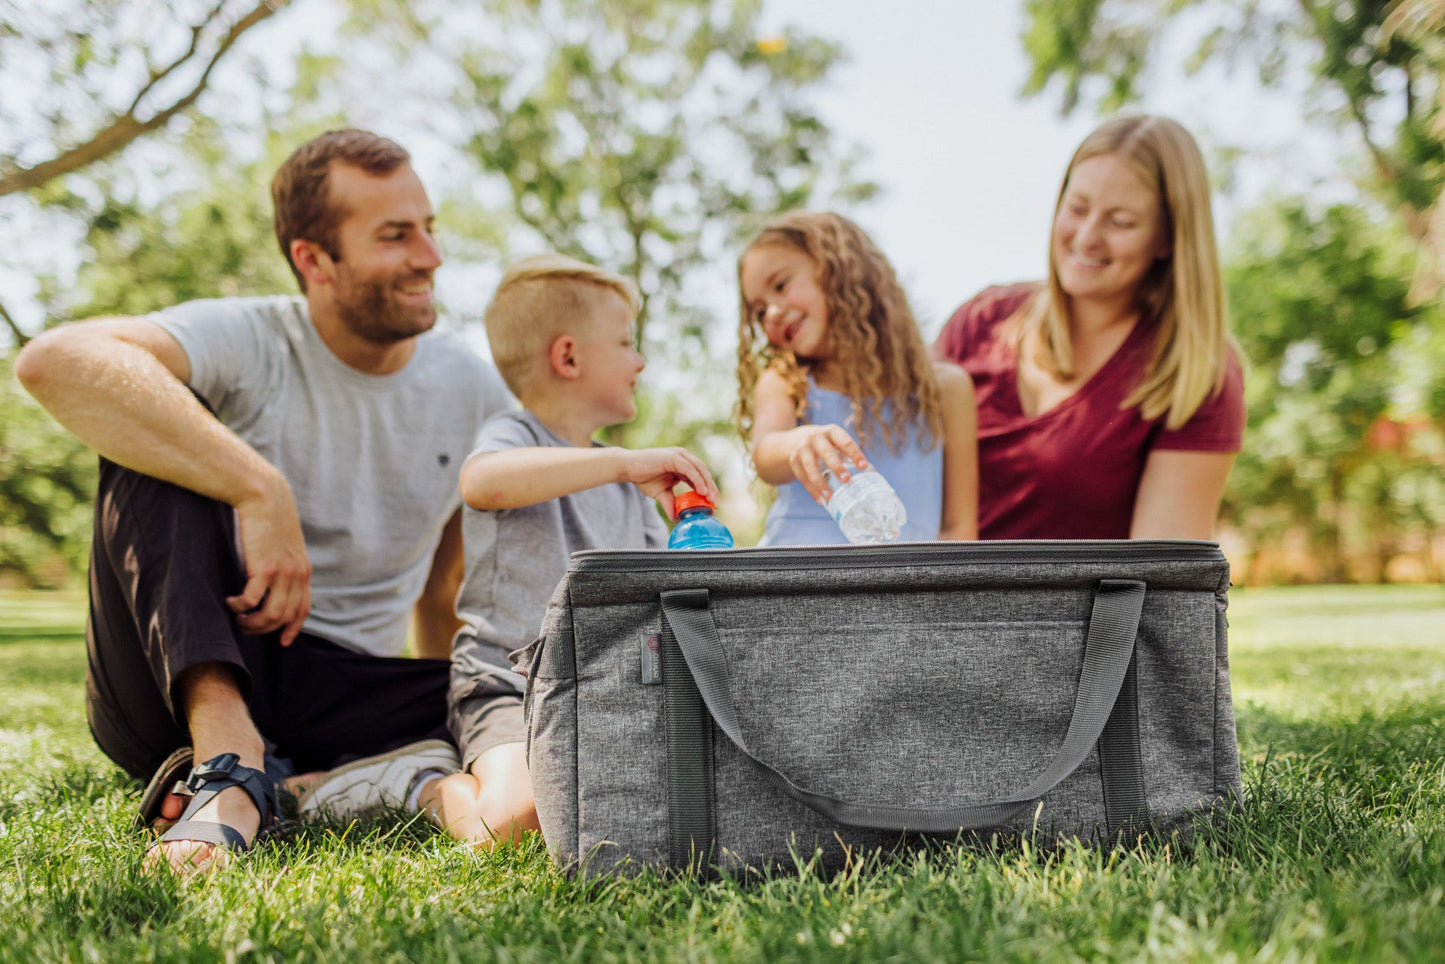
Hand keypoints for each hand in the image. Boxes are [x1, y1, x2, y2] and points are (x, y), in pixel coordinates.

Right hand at [226, 475, 311, 645]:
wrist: (265, 497)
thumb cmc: (269, 521)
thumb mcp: (285, 546)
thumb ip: (284, 565)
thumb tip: (273, 583)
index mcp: (304, 572)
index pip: (303, 609)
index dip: (293, 628)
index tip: (283, 642)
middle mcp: (298, 576)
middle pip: (284, 617)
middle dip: (264, 629)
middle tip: (245, 626)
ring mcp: (284, 573)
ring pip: (270, 615)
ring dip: (251, 622)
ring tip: (236, 617)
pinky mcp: (266, 568)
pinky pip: (252, 600)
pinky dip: (240, 606)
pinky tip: (230, 601)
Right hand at [619, 447, 718, 519]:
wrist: (628, 468)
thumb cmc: (643, 477)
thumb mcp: (661, 494)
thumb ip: (671, 503)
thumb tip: (677, 518)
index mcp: (683, 464)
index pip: (701, 476)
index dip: (708, 489)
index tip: (713, 503)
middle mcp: (683, 458)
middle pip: (703, 472)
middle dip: (711, 488)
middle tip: (715, 503)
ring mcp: (679, 456)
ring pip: (699, 469)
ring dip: (707, 484)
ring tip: (710, 499)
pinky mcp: (674, 457)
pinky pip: (690, 469)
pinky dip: (698, 480)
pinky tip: (701, 491)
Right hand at [785, 423, 867, 503]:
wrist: (798, 438)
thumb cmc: (827, 444)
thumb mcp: (836, 441)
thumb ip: (848, 454)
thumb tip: (867, 477)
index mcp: (831, 431)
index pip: (845, 441)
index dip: (855, 453)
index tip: (864, 466)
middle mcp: (815, 437)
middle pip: (826, 452)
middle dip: (836, 466)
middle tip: (847, 480)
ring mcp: (802, 448)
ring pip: (810, 466)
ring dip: (820, 482)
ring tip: (830, 496)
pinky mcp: (793, 460)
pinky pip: (802, 476)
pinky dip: (811, 489)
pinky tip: (820, 500)